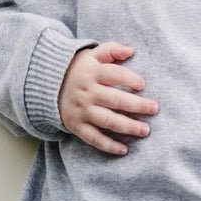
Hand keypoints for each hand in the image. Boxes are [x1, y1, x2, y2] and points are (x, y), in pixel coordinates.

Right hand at [58, 41, 157, 155]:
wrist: (46, 85)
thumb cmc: (77, 69)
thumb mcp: (91, 54)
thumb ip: (111, 50)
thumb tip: (131, 51)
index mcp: (92, 73)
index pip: (114, 74)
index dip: (129, 78)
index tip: (142, 85)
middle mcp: (87, 92)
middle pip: (115, 100)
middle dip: (137, 105)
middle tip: (154, 109)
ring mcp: (82, 110)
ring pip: (108, 121)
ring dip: (128, 127)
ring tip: (145, 130)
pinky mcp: (76, 125)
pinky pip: (94, 138)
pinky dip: (108, 145)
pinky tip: (124, 150)